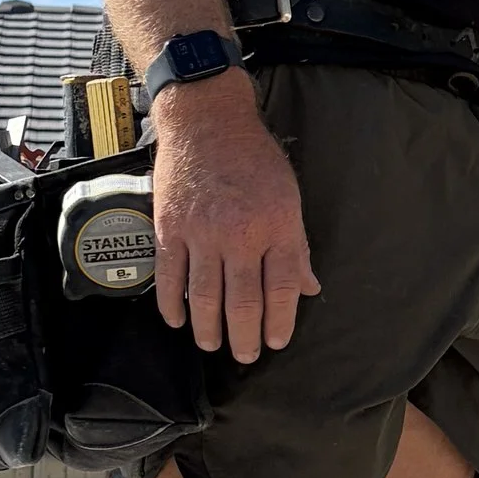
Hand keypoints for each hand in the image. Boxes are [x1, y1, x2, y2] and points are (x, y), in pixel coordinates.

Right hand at [150, 69, 318, 362]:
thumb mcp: (289, 195)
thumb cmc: (253, 157)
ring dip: (209, 329)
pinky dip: (172, 304)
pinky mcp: (171, 228)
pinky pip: (170, 277)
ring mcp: (202, 233)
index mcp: (277, 225)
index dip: (280, 321)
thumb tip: (308, 287)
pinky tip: (178, 321)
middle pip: (244, 301)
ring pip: (206, 296)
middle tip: (245, 356)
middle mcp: (241, 234)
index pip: (282, 288)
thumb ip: (297, 245)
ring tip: (212, 346)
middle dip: (245, 336)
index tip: (276, 342)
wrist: (206, 120)